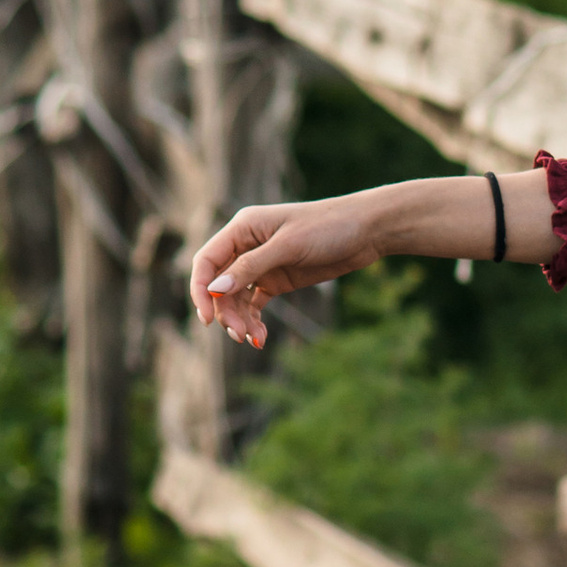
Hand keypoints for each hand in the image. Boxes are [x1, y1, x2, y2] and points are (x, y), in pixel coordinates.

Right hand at [189, 193, 392, 346]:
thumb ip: (251, 268)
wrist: (366, 230)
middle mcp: (246, 246)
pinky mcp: (277, 279)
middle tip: (240, 335)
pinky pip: (255, 304)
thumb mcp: (288, 246)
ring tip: (253, 339)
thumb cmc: (328, 227)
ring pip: (236, 298)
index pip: (207, 261)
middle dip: (225, 312)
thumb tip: (214, 290)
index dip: (200, 290)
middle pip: (219, 285)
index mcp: (242, 228)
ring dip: (240, 320)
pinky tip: (260, 338)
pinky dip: (254, 321)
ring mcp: (261, 264)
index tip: (207, 318)